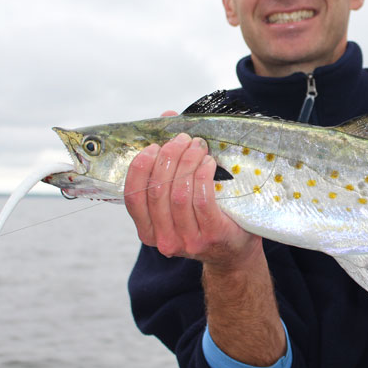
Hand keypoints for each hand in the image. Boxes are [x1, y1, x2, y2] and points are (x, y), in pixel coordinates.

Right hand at [124, 115, 259, 267]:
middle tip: (183, 140)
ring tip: (198, 147)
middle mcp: (163, 239)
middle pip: (158, 190)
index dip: (141, 167)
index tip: (154, 146)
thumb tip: (167, 117)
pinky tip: (208, 163)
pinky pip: (202, 200)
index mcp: (148, 230)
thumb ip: (168, 160)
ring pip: (179, 194)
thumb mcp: (180, 195)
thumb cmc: (204, 217)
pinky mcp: (212, 235)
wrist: (234, 251)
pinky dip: (202, 176)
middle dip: (169, 158)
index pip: (133, 196)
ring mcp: (188, 240)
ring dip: (187, 163)